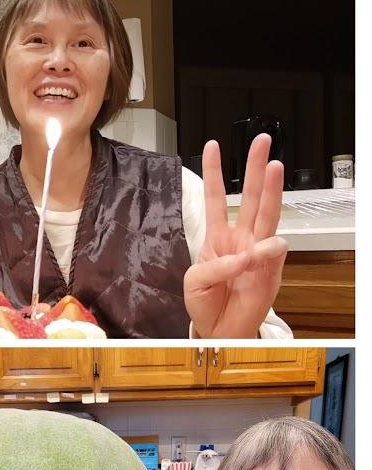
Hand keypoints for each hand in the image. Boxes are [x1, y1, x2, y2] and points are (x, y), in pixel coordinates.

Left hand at [184, 134, 287, 337]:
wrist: (219, 329)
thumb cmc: (205, 304)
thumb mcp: (195, 282)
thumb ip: (215, 266)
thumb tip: (244, 257)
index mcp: (217, 237)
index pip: (214, 198)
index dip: (214, 173)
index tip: (212, 146)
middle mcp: (240, 238)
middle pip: (248, 196)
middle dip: (254, 167)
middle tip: (261, 140)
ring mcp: (257, 250)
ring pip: (266, 212)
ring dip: (271, 188)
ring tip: (274, 166)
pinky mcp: (271, 267)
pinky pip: (272, 249)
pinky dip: (266, 249)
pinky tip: (259, 252)